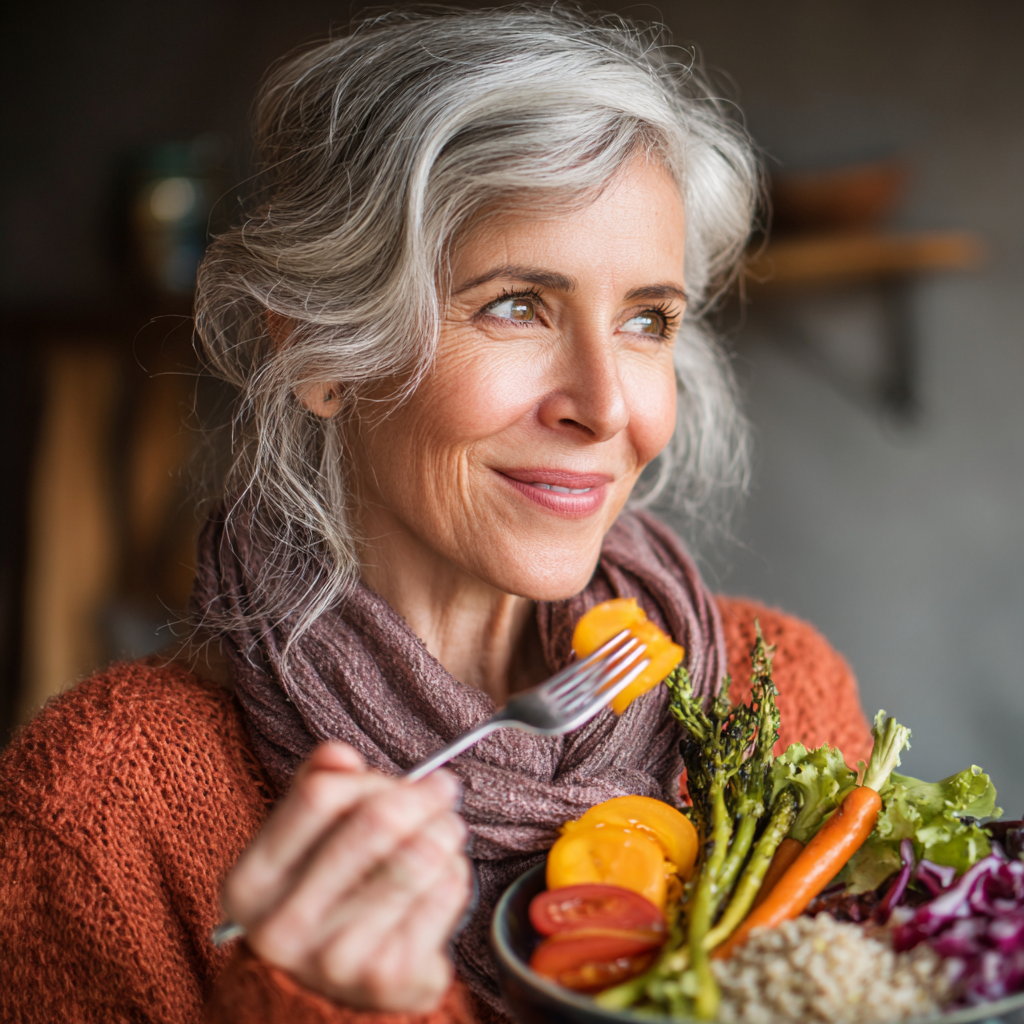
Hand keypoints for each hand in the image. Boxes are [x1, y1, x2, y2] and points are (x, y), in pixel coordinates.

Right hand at [222, 742, 470, 1012]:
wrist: (338, 997)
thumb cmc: (326, 899)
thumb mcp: (302, 845)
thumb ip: (315, 788)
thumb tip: (339, 754)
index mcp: (250, 882)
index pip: (318, 796)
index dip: (369, 779)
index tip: (398, 779)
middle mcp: (282, 926)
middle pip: (375, 823)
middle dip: (421, 797)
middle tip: (445, 788)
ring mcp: (332, 958)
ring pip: (417, 857)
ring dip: (445, 831)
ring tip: (449, 829)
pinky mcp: (385, 979)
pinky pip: (443, 895)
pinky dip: (455, 873)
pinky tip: (445, 875)